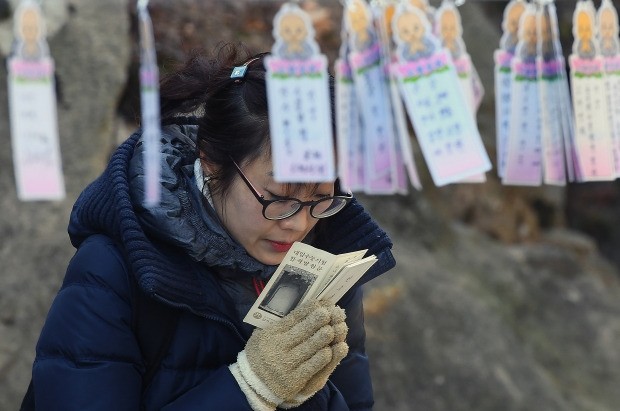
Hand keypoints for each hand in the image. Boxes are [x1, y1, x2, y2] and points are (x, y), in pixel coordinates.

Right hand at [230, 300, 346, 410]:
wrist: (253, 385)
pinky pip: (314, 365)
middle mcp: (278, 348)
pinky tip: (332, 349)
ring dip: (327, 335)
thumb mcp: (262, 335)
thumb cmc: (261, 354)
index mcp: (271, 334)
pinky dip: (325, 355)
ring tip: (336, 328)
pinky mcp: (295, 380)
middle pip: (305, 330)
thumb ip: (279, 323)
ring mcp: (287, 364)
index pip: (293, 317)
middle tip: (332, 312)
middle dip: (320, 319)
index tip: (321, 303)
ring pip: (313, 346)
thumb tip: (304, 308)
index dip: (309, 309)